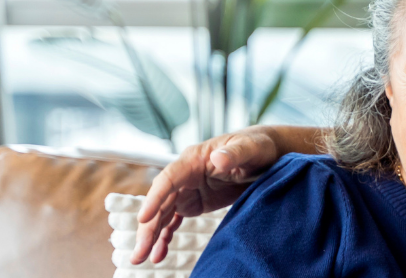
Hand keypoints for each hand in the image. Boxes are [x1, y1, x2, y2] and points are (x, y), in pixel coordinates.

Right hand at [129, 128, 279, 263]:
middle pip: (160, 202)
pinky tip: (159, 253)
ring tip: (141, 258)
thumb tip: (218, 158)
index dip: (154, 198)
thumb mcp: (250, 148)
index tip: (143, 219)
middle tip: (139, 252)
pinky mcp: (195, 201)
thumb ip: (235, 153)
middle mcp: (185, 175)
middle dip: (148, 227)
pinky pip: (174, 219)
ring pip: (163, 214)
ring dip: (151, 236)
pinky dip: (166, 236)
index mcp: (194, 159)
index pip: (168, 179)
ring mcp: (188, 189)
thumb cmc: (258, 147)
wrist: (267, 154)